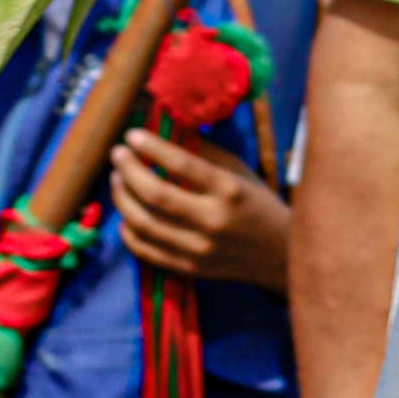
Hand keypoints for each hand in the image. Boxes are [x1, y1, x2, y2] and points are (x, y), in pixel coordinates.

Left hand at [112, 129, 289, 289]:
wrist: (281, 257)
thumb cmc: (259, 205)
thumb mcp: (240, 173)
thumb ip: (204, 153)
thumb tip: (168, 128)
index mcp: (230, 191)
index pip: (183, 164)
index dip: (152, 147)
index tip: (132, 135)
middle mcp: (213, 220)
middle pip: (156, 195)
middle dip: (128, 170)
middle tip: (117, 154)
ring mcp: (199, 250)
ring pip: (144, 224)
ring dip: (122, 198)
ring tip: (116, 179)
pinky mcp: (189, 270)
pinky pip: (145, 251)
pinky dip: (128, 231)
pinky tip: (125, 215)